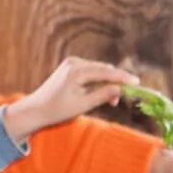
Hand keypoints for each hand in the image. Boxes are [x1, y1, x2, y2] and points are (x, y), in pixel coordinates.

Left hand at [4, 57, 139, 140]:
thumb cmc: (57, 110)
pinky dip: (98, 80)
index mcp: (77, 71)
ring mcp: (71, 63)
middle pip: (104, 69)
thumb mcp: (83, 105)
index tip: (137, 82)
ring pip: (98, 70)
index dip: (123, 77)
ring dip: (108, 82)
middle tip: (123, 98)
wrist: (35, 109)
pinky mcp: (70, 67)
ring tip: (112, 100)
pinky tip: (101, 93)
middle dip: (116, 82)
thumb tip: (121, 89)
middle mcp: (74, 62)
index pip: (106, 72)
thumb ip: (103, 95)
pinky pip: (91, 71)